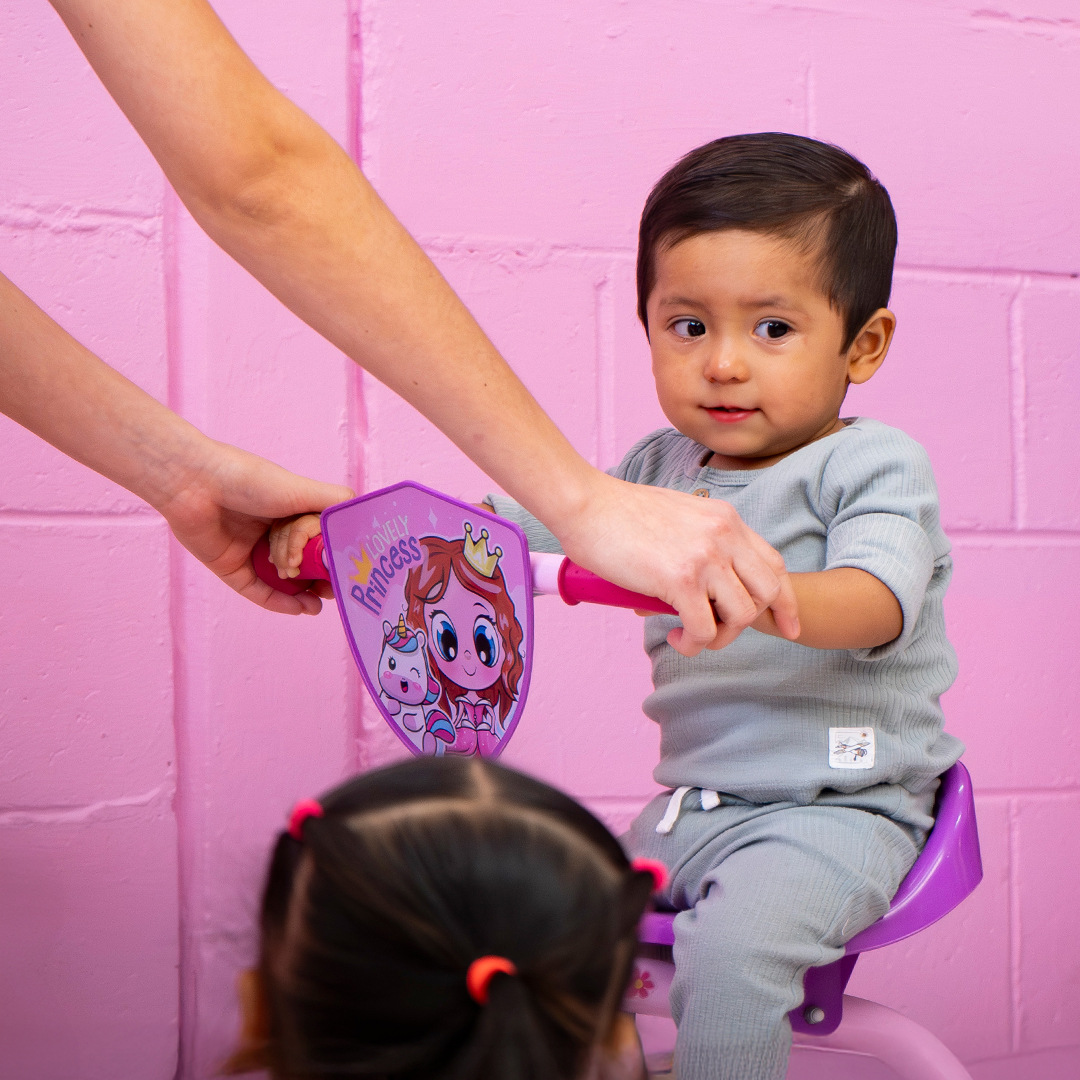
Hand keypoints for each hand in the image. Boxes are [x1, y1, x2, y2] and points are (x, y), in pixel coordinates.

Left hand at [154, 441, 351, 615]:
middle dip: (322, 579)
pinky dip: (282, 602)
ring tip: (318, 602)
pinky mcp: (233, 570)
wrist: (195, 484)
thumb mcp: (302, 489)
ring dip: (303, 591)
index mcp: (293, 512)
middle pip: (307, 564)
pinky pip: (261, 593)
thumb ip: (336, 502)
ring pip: (287, 581)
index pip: (323, 541)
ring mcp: (254, 553)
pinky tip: (302, 608)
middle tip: (335, 590)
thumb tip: (364, 520)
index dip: (336, 557)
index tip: (350, 570)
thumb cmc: (249, 480)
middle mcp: (276, 532)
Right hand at [553, 474, 798, 655]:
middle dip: (756, 623)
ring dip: (719, 636)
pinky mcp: (681, 578)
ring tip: (689, 635)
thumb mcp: (677, 516)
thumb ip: (697, 542)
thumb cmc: (617, 512)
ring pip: (742, 614)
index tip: (785, 623)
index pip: (774, 563)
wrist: (585, 503)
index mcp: (725, 519)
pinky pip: (704, 628)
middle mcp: (724, 535)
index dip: (785, 599)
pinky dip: (692, 643)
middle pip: (770, 591)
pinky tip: (675, 637)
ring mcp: (705, 556)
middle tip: (723, 636)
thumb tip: (694, 582)